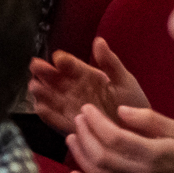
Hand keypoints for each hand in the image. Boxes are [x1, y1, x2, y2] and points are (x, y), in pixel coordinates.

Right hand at [27, 37, 148, 137]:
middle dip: (44, 72)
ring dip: (41, 92)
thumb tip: (98, 40)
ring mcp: (69, 107)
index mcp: (86, 75)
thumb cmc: (132, 104)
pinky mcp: (67, 125)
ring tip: (35, 86)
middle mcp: (73, 89)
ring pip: (50, 97)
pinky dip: (46, 114)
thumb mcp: (124, 80)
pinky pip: (53, 119)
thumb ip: (110, 62)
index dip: (63, 61)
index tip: (59, 58)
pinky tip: (41, 107)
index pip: (70, 65)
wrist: (138, 132)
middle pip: (54, 79)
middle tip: (36, 66)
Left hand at [63, 103, 173, 172]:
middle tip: (79, 118)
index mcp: (153, 154)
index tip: (87, 108)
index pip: (115, 137)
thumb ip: (149, 119)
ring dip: (80, 154)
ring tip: (73, 135)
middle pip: (101, 155)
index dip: (96, 121)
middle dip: (85, 134)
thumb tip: (120, 109)